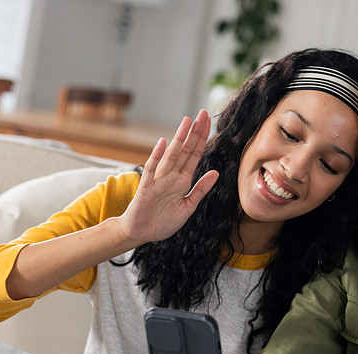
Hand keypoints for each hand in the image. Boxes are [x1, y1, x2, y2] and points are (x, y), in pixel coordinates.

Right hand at [119, 109, 218, 244]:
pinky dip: (156, 157)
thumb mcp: (188, 207)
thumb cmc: (163, 221)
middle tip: (202, 114)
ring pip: (171, 156)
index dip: (201, 139)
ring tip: (187, 122)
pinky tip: (162, 143)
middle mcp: (171, 176)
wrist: (142, 234)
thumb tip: (216, 172)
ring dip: (179, 139)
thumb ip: (200, 189)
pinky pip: (152, 170)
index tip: (208, 122)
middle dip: (194, 133)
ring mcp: (159, 180)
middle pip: (184, 151)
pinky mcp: (146, 188)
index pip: (194, 155)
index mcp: (182, 181)